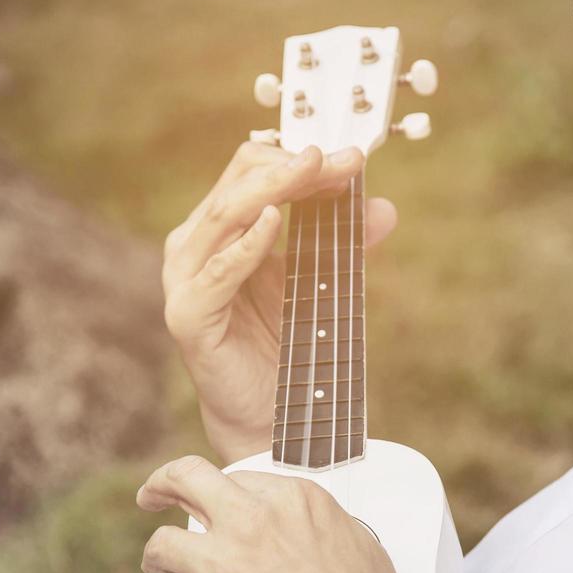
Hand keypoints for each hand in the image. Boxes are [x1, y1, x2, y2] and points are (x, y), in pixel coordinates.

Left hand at [136, 455, 427, 572]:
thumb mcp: (363, 549)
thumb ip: (324, 528)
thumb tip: (311, 532)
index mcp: (294, 503)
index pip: (239, 478)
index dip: (223, 492)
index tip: (215, 500)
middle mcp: (253, 524)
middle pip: (187, 480)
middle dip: (162, 484)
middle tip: (153, 495)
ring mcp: (224, 568)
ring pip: (162, 544)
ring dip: (160, 556)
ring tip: (161, 566)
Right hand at [161, 143, 398, 463]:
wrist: (272, 415)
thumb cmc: (288, 345)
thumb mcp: (321, 282)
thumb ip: (345, 244)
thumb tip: (385, 208)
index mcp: (222, 230)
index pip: (253, 172)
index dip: (301, 160)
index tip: (353, 158)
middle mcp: (196, 245)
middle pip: (239, 185)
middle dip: (294, 168)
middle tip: (342, 160)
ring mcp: (186, 279)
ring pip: (225, 216)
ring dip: (274, 190)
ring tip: (313, 171)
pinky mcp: (189, 315)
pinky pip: (217, 273)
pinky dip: (246, 245)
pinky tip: (274, 222)